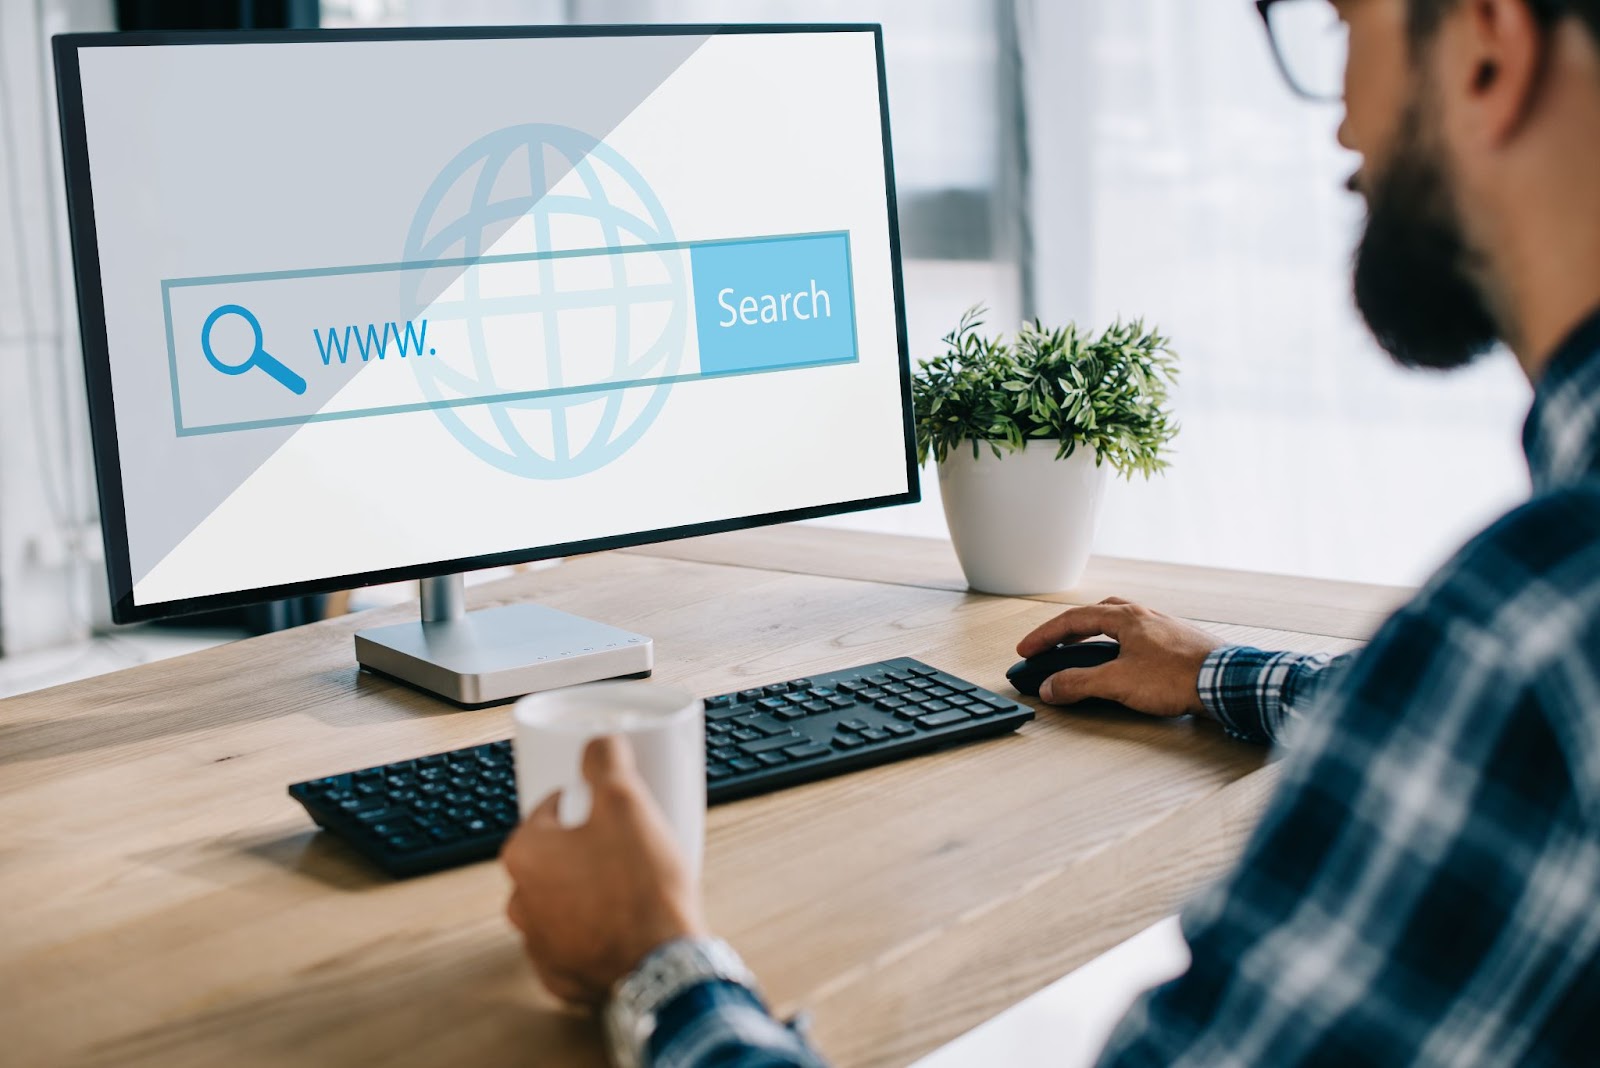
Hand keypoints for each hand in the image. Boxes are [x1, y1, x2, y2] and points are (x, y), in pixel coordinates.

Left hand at [501, 735, 705, 1005]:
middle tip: (626, 845)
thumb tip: (597, 742)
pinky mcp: (562, 976)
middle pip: (554, 857)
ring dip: (588, 890)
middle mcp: (521, 899)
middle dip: (586, 848)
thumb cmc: (640, 886)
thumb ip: (606, 761)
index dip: (585, 804)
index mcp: (526, 853)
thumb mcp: (627, 802)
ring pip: (563, 900)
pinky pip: (576, 942)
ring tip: (630, 885)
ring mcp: (540, 943)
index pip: (550, 810)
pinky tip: (624, 923)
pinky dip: (595, 932)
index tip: (613, 810)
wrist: (661, 963)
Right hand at [1016, 598, 1223, 716]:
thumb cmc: (1179, 676)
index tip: (1027, 650)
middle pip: (1095, 616)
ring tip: (1081, 653)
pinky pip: (1137, 639)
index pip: (1073, 620)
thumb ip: (1079, 684)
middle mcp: (1144, 617)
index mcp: (1126, 618)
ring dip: (1094, 637)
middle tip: (1050, 647)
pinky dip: (1117, 647)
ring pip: (1118, 625)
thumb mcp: (1118, 682)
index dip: (1045, 636)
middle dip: (1068, 631)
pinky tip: (1122, 662)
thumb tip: (1051, 687)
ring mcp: (1163, 629)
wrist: (1226, 683)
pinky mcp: (1177, 646)